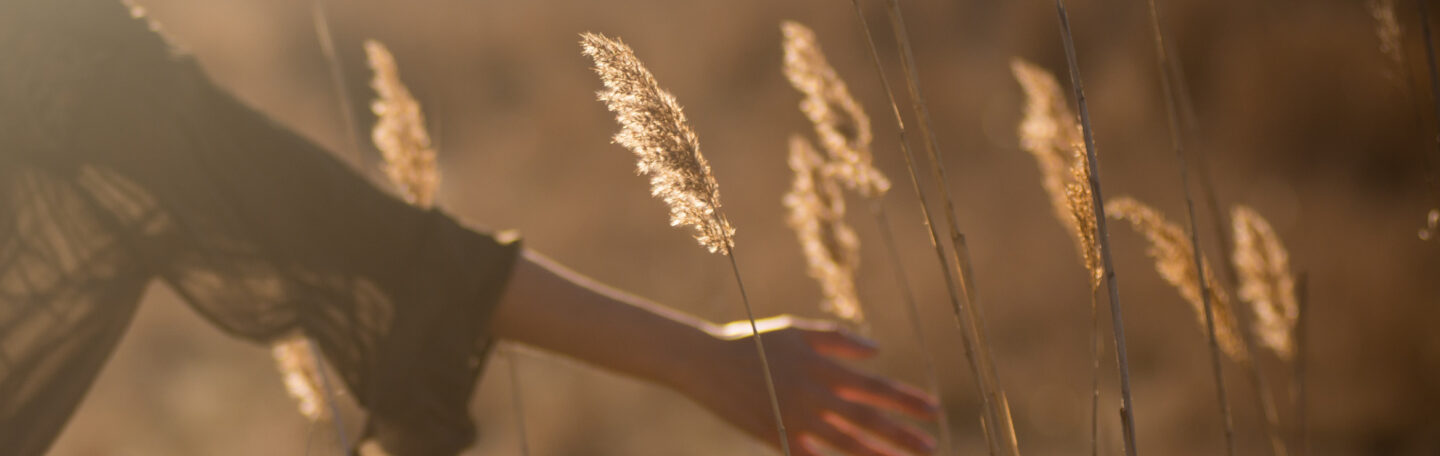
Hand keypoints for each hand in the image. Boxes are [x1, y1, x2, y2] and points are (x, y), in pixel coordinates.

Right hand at [681, 316, 937, 455]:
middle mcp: (812, 393)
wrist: (704, 362)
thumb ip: (837, 340)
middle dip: (902, 434)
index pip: (874, 386)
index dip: (906, 400)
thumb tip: (877, 352)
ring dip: (876, 454)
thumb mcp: (796, 331)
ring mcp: (793, 418)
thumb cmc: (753, 341)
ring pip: (844, 443)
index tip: (934, 411)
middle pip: (866, 418)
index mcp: (821, 366)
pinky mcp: (775, 435)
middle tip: (932, 447)